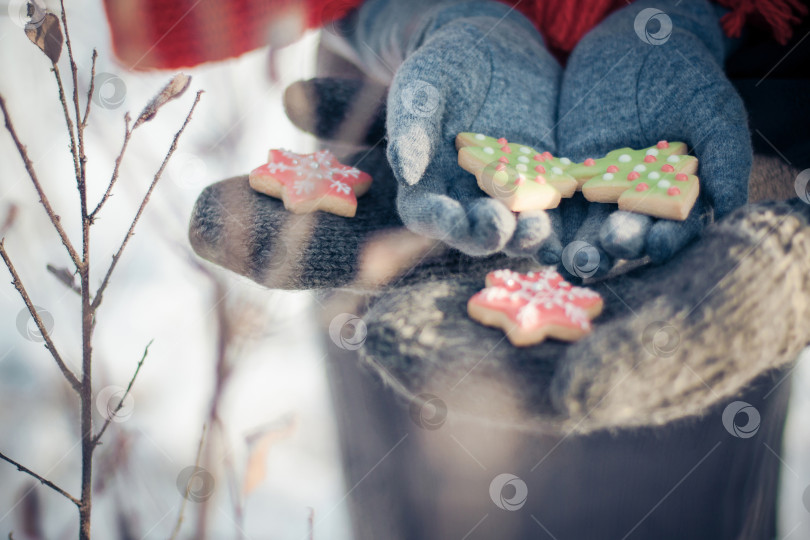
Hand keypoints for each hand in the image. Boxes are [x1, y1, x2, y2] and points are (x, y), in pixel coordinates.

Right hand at [351, 0, 566, 258]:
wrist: (492, 50)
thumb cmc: (444, 67)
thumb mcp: (422, 88)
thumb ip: (412, 128)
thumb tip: (406, 172)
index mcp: (427, 185)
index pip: (428, 214)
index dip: (439, 220)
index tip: (454, 218)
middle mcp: (465, 201)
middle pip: (473, 232)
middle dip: (488, 233)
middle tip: (502, 225)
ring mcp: (506, 197)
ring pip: (515, 229)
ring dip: (526, 236)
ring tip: (538, 225)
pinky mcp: (541, 184)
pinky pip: (550, 205)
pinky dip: (561, 215)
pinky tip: (574, 211)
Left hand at [555, 0, 750, 275]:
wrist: (629, 47)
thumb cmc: (681, 75)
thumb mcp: (708, 108)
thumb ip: (722, 155)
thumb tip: (732, 206)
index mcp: (677, 195)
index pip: (674, 227)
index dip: (668, 239)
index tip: (657, 246)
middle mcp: (637, 203)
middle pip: (628, 235)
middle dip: (617, 246)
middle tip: (605, 250)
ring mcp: (598, 194)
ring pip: (587, 230)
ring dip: (578, 248)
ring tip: (569, 259)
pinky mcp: (564, 179)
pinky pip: (555, 204)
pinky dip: (546, 221)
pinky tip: (537, 232)